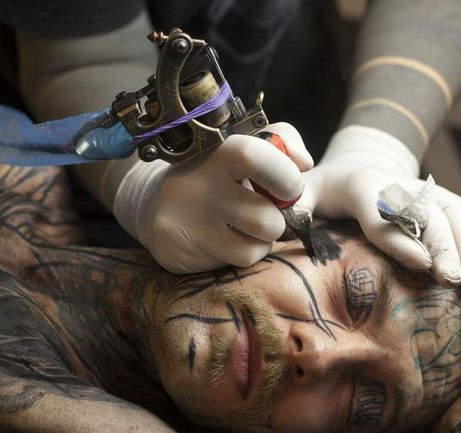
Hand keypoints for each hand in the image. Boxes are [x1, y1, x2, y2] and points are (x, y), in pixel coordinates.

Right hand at [113, 122, 312, 272]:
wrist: (156, 203)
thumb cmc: (217, 173)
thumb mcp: (246, 144)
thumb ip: (282, 141)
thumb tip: (304, 163)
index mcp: (214, 151)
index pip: (253, 157)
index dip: (285, 176)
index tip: (289, 187)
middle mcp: (194, 185)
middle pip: (263, 219)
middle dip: (278, 222)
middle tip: (267, 212)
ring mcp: (183, 221)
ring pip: (252, 249)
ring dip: (261, 241)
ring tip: (247, 228)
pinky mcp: (175, 251)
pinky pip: (231, 263)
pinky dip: (240, 254)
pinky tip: (226, 240)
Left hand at [291, 126, 460, 289]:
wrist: (355, 166)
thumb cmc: (321, 189)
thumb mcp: (300, 193)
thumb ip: (294, 208)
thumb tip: (281, 227)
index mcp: (361, 186)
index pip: (382, 213)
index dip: (401, 239)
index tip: (422, 264)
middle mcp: (399, 186)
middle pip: (427, 215)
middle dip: (443, 247)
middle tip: (452, 280)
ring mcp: (424, 192)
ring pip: (454, 214)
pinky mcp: (440, 201)